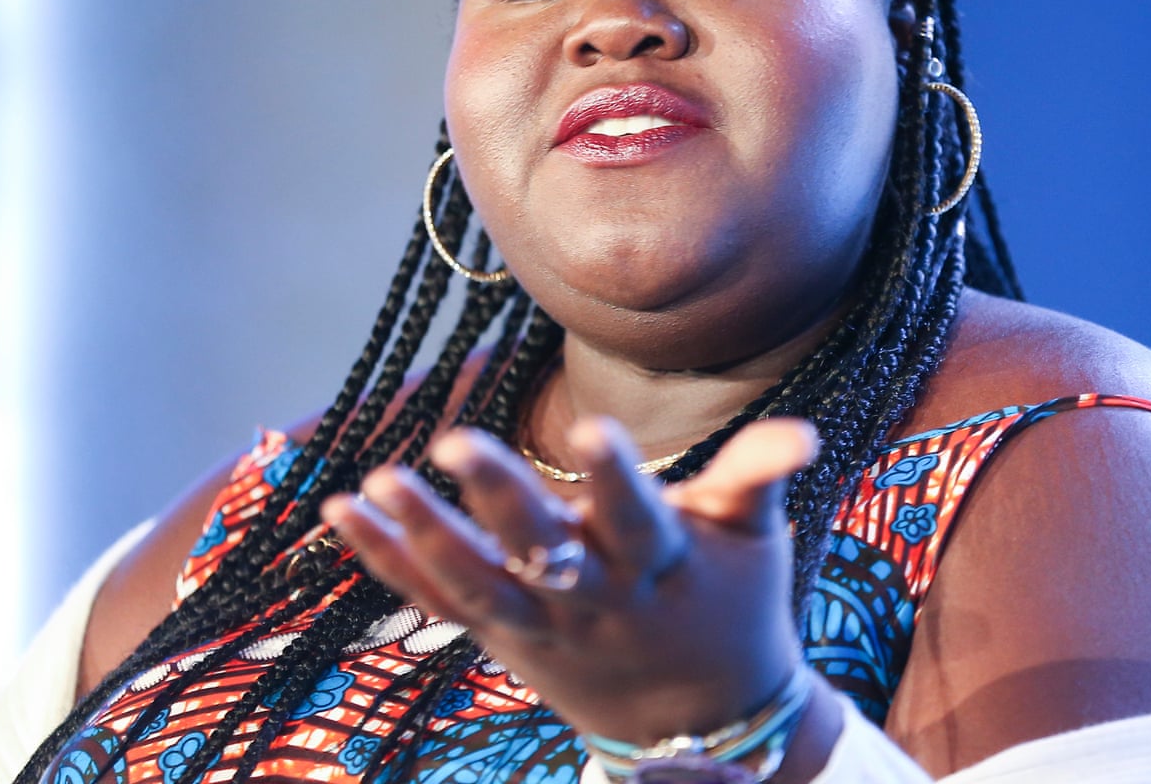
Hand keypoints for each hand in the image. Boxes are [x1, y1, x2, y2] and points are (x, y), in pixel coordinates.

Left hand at [322, 416, 817, 746]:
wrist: (698, 722)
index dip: (617, 479)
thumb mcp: (753, 541)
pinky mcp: (504, 637)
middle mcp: (596, 600)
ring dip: (424, 536)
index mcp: (661, 566)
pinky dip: (390, 561)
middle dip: (501, 501)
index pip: (638, 519)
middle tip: (454, 441)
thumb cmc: (728, 604)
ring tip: (377, 482)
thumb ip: (758, 478)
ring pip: (477, 585)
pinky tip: (345, 511)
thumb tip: (805, 429)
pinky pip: (437, 602)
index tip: (594, 429)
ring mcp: (542, 626)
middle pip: (544, 553)